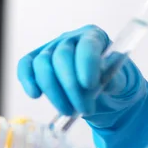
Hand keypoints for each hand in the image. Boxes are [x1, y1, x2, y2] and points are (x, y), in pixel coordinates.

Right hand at [17, 24, 147, 147]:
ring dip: (53, 91)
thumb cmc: (113, 82)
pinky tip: (36, 95)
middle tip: (85, 109)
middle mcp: (71, 38)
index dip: (87, 64)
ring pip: (43, 63)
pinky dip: (28, 80)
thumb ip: (115, 79)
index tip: (91, 86)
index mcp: (95, 37)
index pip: (87, 45)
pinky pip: (26, 65)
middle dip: (71, 86)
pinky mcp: (38, 62)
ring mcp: (52, 48)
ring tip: (68, 110)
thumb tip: (105, 81)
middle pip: (62, 56)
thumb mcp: (121, 82)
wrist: (103, 91)